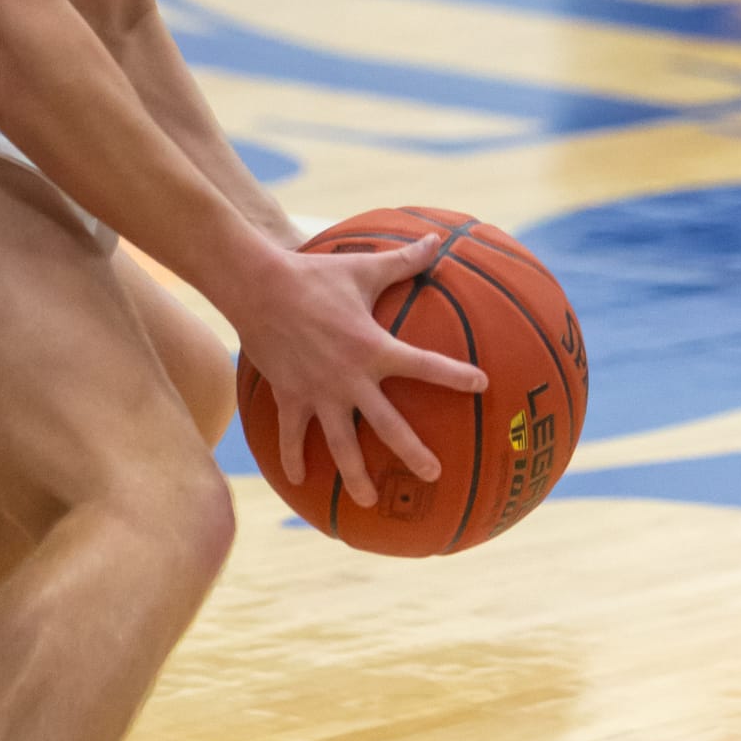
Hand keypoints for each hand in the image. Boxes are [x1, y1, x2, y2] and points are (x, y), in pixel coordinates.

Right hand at [235, 233, 486, 509]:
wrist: (258, 286)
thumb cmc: (315, 274)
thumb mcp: (363, 267)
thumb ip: (404, 260)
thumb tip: (438, 239)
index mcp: (373, 347)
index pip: (424, 364)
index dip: (455, 375)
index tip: (482, 384)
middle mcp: (350, 378)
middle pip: (387, 425)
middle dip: (412, 453)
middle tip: (433, 475)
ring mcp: (318, 392)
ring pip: (341, 444)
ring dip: (354, 475)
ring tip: (368, 500)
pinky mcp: (290, 396)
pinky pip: (292, 435)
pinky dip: (294, 458)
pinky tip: (300, 481)